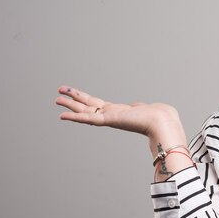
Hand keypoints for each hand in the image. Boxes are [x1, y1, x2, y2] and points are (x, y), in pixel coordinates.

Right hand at [55, 86, 187, 148]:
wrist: (162, 121)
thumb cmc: (157, 116)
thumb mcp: (143, 108)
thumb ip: (137, 107)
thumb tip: (138, 106)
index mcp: (118, 112)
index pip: (97, 105)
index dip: (85, 100)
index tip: (75, 96)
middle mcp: (111, 115)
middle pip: (87, 106)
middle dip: (73, 100)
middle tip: (58, 95)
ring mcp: (109, 118)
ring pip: (84, 111)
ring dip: (70, 105)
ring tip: (56, 99)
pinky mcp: (109, 120)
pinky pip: (88, 118)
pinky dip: (75, 117)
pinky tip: (62, 115)